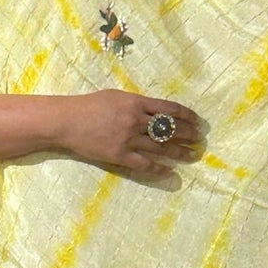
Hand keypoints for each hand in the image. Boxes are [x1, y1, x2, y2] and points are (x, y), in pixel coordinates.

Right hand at [61, 91, 205, 176]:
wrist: (67, 121)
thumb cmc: (89, 105)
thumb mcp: (116, 96)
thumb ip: (136, 103)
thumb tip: (155, 109)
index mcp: (136, 103)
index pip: (170, 109)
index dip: (187, 115)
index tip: (197, 120)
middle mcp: (136, 120)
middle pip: (170, 128)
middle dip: (188, 134)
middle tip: (199, 139)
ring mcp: (128, 139)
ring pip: (161, 147)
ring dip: (179, 152)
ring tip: (192, 155)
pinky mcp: (119, 155)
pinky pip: (144, 164)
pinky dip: (159, 168)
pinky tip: (170, 171)